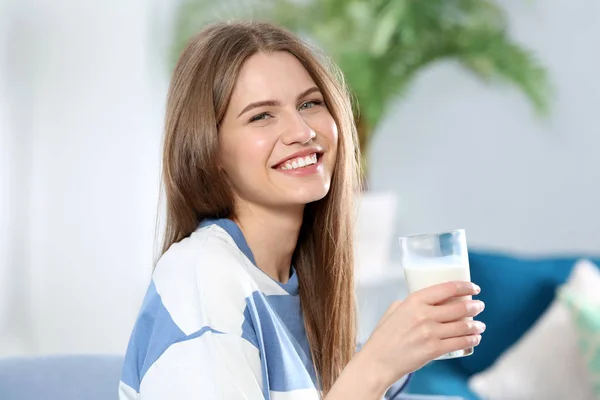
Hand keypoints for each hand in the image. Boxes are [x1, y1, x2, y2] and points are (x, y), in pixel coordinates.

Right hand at [359, 281, 484, 388]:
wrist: (378, 360)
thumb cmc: (384, 337)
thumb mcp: (394, 310)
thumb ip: (410, 303)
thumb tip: (426, 300)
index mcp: (414, 301)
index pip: (447, 288)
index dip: (465, 287)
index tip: (474, 289)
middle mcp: (423, 314)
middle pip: (459, 307)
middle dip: (474, 307)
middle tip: (479, 306)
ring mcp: (429, 333)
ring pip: (463, 326)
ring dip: (476, 325)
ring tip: (480, 325)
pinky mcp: (433, 349)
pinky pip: (459, 343)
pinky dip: (471, 340)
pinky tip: (475, 338)